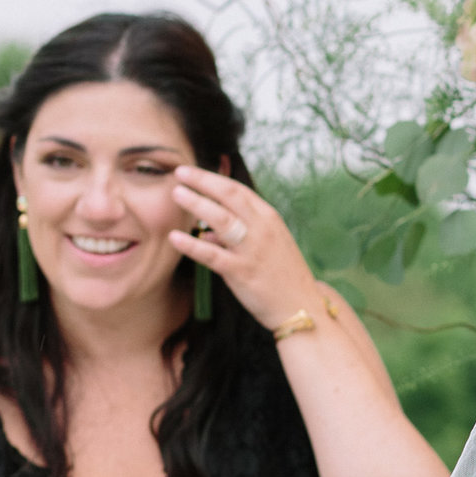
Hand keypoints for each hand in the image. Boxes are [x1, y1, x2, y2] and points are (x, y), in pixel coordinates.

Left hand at [168, 167, 320, 332]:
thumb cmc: (283, 274)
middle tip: (180, 171)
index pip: (238, 190)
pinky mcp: (242, 272)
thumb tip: (206, 230)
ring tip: (176, 194)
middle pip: (230, 196)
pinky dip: (191, 245)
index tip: (191, 172)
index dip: (213, 178)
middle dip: (203, 181)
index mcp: (270, 218)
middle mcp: (263, 229)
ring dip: (197, 204)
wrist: (301, 305)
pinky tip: (174, 237)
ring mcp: (253, 250)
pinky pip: (212, 255)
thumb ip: (240, 233)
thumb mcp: (268, 245)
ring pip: (221, 219)